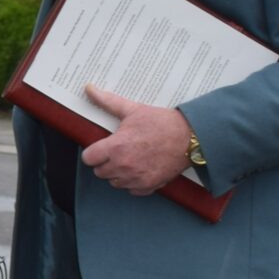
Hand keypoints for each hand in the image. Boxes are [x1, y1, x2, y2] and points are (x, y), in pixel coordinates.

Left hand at [82, 87, 197, 194]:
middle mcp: (123, 166)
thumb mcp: (133, 110)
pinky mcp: (149, 186)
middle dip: (105, 162)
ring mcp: (136, 178)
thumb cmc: (161, 123)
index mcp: (115, 147)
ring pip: (114, 182)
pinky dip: (134, 182)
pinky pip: (131, 190)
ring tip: (129, 159)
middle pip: (100, 172)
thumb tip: (89, 88)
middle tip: (118, 151)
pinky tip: (140, 169)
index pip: (88, 158)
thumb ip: (108, 101)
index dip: (93, 152)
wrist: (190, 137)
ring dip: (118, 173)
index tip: (101, 147)